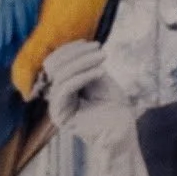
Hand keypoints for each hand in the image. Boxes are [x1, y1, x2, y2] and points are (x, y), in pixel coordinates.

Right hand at [41, 41, 152, 175]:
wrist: (122, 132)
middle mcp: (55, 96)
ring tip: (103, 58)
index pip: (55, 62)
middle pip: (54, 66)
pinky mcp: (61, 116)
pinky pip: (65, 89)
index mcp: (62, 86)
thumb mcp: (99, 79)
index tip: (92, 43)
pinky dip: (83, 76)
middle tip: (100, 50)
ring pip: (60, 75)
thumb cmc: (114, 106)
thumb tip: (76, 47)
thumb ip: (85, 65)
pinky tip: (101, 71)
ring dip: (83, 62)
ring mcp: (56, 106)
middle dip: (77, 54)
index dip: (70, 49)